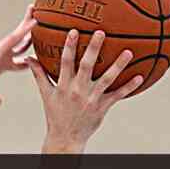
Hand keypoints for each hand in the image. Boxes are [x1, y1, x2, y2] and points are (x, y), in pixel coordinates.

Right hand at [0, 5, 36, 108]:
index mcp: (2, 65)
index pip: (21, 61)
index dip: (31, 59)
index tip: (41, 57)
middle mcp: (2, 55)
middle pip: (22, 42)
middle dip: (32, 35)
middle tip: (41, 23)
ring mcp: (1, 50)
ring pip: (19, 34)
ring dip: (28, 22)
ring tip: (37, 10)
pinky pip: (15, 37)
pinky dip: (25, 29)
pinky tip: (35, 21)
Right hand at [27, 29, 142, 151]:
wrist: (65, 137)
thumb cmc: (55, 114)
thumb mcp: (46, 95)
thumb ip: (39, 75)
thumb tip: (29, 59)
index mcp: (63, 86)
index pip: (65, 63)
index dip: (69, 46)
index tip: (74, 31)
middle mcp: (78, 91)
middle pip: (87, 66)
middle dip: (93, 48)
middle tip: (101, 32)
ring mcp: (91, 99)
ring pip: (107, 79)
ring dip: (118, 65)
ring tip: (129, 52)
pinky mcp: (102, 107)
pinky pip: (117, 95)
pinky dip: (129, 87)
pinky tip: (140, 77)